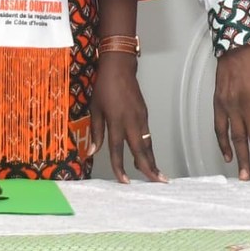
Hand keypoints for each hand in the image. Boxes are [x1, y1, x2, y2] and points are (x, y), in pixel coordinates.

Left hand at [91, 52, 164, 183]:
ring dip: (152, 160)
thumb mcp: (95, 109)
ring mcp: (141, 117)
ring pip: (147, 143)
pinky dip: (149, 148)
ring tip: (157, 175)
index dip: (120, 167)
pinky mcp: (145, 114)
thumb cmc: (104, 87)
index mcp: (116, 121)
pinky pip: (148, 135)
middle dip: (149, 168)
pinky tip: (148, 157)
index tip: (125, 182)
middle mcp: (131, 121)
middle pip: (141, 150)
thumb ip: (96, 132)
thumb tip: (92, 152)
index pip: (118, 149)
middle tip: (157, 182)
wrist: (120, 67)